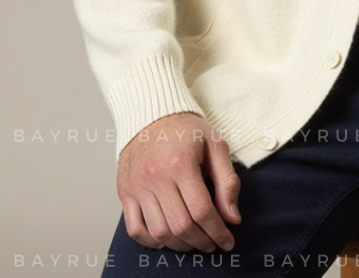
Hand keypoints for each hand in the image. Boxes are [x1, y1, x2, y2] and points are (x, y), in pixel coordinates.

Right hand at [116, 112, 240, 252]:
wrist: (151, 113)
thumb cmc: (186, 129)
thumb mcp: (216, 145)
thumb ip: (227, 180)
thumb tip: (232, 217)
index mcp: (181, 163)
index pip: (202, 210)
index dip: (218, 232)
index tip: (227, 241)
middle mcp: (156, 177)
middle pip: (181, 226)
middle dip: (201, 242)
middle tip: (213, 244)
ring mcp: (137, 186)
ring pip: (159, 232)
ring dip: (180, 245)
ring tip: (194, 241)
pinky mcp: (125, 192)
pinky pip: (135, 229)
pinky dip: (152, 241)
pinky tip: (168, 239)